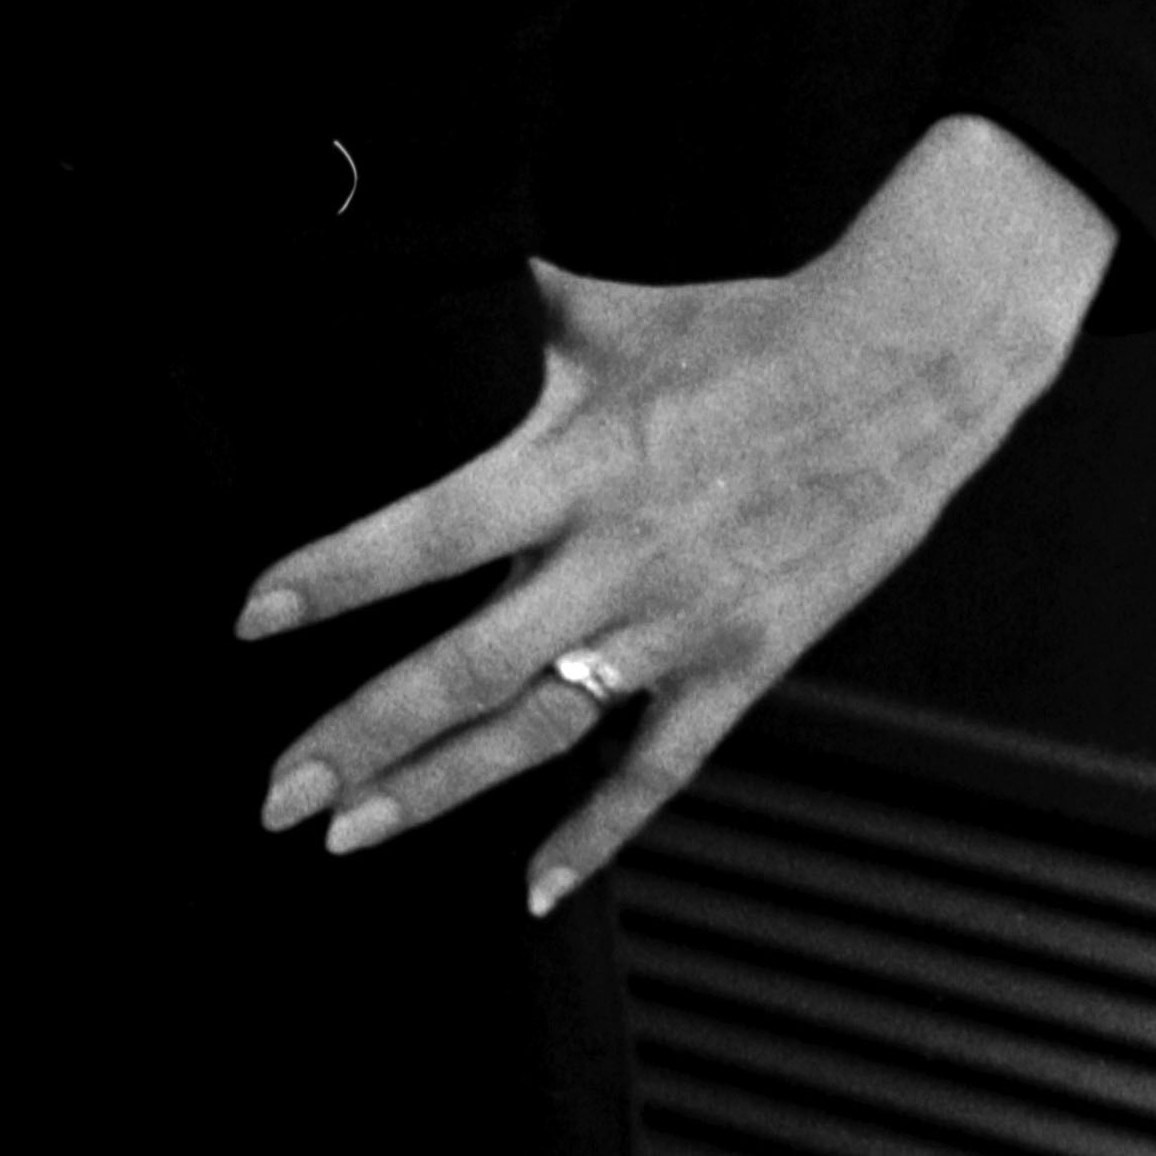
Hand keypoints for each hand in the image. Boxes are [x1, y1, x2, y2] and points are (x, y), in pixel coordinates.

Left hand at [234, 112, 1116, 914]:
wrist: (907, 368)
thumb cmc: (746, 332)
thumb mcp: (606, 316)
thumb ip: (501, 316)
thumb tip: (412, 265)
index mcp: (573, 466)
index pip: (427, 533)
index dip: (335, 577)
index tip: (249, 620)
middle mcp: (616, 558)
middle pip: (465, 667)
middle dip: (361, 735)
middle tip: (274, 796)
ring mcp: (681, 624)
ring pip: (541, 731)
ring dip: (440, 789)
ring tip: (349, 836)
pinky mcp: (742, 664)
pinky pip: (660, 769)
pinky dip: (595, 834)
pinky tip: (532, 890)